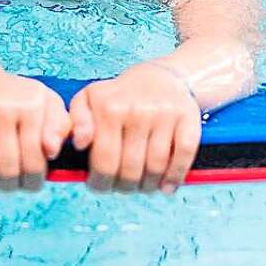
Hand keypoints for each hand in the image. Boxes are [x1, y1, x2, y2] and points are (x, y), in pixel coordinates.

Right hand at [0, 61, 70, 192]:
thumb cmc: (11, 97)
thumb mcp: (45, 103)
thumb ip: (59, 126)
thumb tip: (52, 151)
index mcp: (33, 104)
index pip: (35, 162)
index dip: (31, 183)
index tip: (26, 184)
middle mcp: (4, 103)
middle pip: (8, 168)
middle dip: (7, 186)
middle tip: (4, 186)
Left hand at [68, 62, 201, 194]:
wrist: (160, 78)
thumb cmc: (119, 97)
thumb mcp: (89, 100)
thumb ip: (77, 121)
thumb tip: (80, 144)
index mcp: (109, 108)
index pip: (103, 161)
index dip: (100, 182)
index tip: (100, 185)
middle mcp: (137, 110)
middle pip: (130, 169)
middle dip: (124, 186)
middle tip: (122, 186)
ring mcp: (165, 114)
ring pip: (156, 167)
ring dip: (148, 186)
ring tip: (142, 186)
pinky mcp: (188, 117)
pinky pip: (184, 155)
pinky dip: (175, 177)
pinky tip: (167, 187)